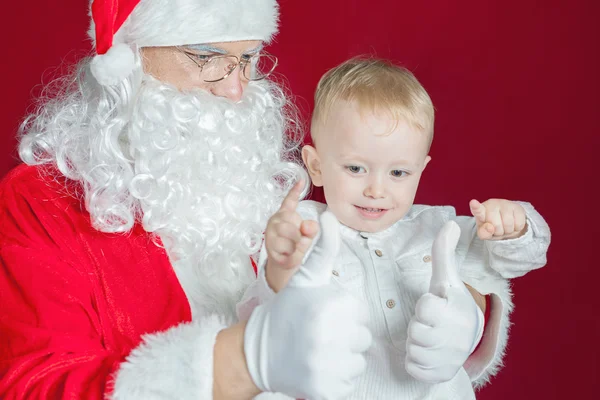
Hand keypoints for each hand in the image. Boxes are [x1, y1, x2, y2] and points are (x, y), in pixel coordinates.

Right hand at [245, 211, 371, 399]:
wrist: (257, 348)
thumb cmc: (288, 309)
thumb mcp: (306, 276)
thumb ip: (323, 247)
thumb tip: (330, 216)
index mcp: (332, 306)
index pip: (360, 314)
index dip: (342, 314)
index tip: (320, 314)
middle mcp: (331, 336)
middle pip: (361, 338)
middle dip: (343, 336)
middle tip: (316, 332)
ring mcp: (327, 366)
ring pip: (357, 361)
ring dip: (341, 357)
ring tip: (316, 349)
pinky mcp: (325, 389)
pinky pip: (348, 383)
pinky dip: (335, 378)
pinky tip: (315, 366)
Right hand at [264, 180, 318, 291]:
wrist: (283, 265)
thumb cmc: (294, 246)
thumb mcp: (307, 237)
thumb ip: (310, 229)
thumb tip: (308, 225)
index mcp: (285, 214)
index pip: (289, 201)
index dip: (295, 191)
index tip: (302, 180)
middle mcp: (275, 220)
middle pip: (291, 220)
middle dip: (299, 232)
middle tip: (298, 240)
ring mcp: (270, 233)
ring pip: (289, 235)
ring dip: (296, 244)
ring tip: (292, 248)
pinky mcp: (270, 247)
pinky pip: (286, 249)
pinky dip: (291, 254)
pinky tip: (286, 254)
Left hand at [405, 221, 483, 382]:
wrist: (468, 337)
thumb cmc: (449, 303)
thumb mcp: (446, 278)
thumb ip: (443, 252)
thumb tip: (451, 223)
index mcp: (457, 310)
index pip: (425, 307)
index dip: (425, 305)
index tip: (436, 303)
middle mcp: (456, 336)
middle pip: (417, 330)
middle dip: (419, 325)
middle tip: (430, 322)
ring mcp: (450, 357)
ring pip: (414, 350)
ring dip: (416, 344)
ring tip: (429, 336)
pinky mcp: (440, 374)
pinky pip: (414, 368)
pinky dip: (416, 362)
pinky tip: (428, 353)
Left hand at [470, 198, 526, 239]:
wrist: (508, 223)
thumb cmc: (492, 227)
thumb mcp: (485, 233)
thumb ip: (483, 233)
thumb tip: (489, 227)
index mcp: (480, 211)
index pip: (478, 209)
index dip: (476, 207)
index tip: (473, 203)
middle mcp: (491, 204)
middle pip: (495, 224)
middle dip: (497, 231)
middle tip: (497, 228)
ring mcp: (505, 204)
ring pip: (508, 224)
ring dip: (507, 230)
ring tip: (505, 226)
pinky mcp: (517, 207)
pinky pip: (518, 224)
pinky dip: (516, 228)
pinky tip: (513, 223)